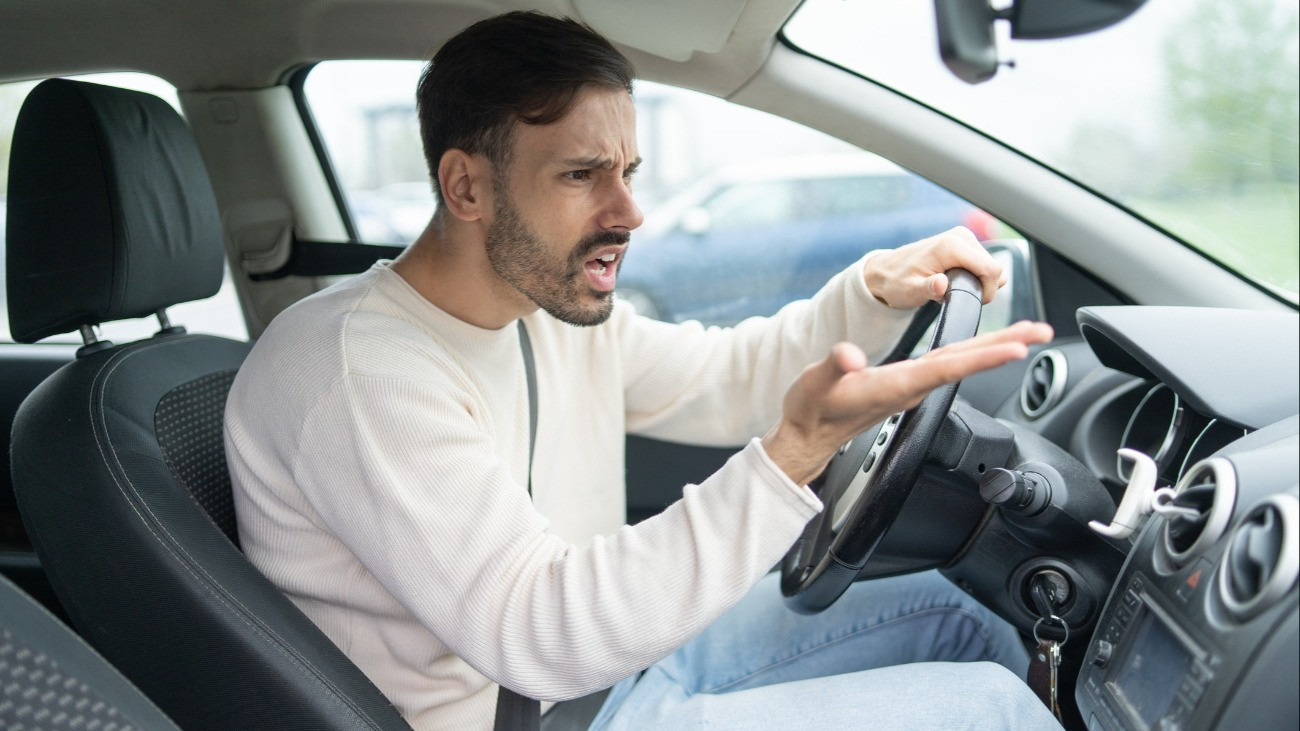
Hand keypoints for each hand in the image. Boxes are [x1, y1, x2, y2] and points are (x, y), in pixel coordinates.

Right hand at [762, 321, 1052, 485]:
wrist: (808, 437)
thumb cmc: (811, 410)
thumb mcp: (814, 384)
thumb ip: (833, 367)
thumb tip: (850, 355)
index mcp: (897, 386)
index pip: (950, 368)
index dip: (985, 357)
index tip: (1018, 348)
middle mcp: (912, 388)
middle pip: (968, 364)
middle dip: (1006, 346)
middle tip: (1042, 332)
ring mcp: (912, 388)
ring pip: (962, 364)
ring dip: (995, 348)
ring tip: (1025, 335)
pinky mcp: (907, 386)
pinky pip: (949, 367)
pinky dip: (973, 354)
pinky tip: (982, 347)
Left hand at [865, 227, 1005, 307]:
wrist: (886, 271)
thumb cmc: (897, 282)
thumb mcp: (910, 290)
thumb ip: (928, 289)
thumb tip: (941, 285)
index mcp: (951, 246)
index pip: (992, 269)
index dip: (987, 291)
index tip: (972, 302)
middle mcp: (961, 237)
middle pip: (995, 268)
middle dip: (983, 288)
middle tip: (958, 297)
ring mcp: (964, 238)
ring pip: (991, 266)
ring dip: (978, 282)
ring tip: (953, 288)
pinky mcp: (964, 243)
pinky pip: (983, 263)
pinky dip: (975, 276)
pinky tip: (955, 281)